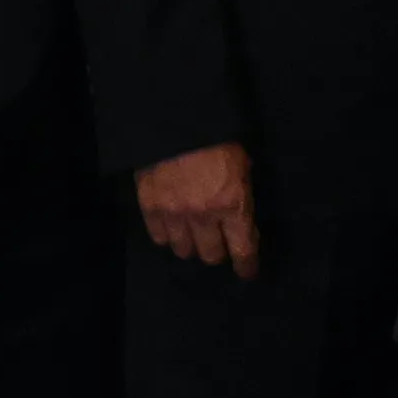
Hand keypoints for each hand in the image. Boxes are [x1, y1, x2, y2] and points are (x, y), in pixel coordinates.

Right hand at [134, 140, 260, 277]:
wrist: (175, 123)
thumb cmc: (218, 139)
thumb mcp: (243, 164)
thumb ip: (242, 192)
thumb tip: (242, 212)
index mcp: (233, 205)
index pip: (243, 249)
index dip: (246, 266)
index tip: (248, 274)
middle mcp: (203, 217)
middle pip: (210, 255)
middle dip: (218, 253)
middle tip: (219, 246)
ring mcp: (173, 214)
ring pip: (183, 249)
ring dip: (191, 246)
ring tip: (194, 237)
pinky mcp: (149, 207)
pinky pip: (158, 236)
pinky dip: (166, 236)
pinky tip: (172, 229)